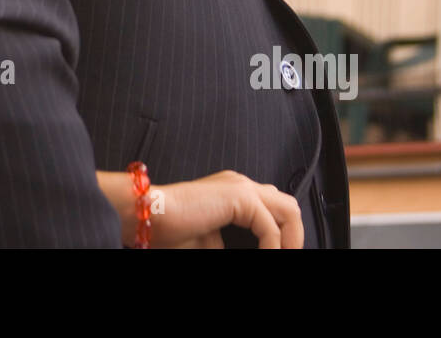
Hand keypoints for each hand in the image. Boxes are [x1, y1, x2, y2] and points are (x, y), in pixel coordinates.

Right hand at [153, 170, 302, 247]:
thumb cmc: (167, 230)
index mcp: (231, 193)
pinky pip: (270, 226)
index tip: (276, 255)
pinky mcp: (239, 196)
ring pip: (289, 211)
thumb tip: (256, 252)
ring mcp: (240, 187)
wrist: (147, 215)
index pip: (272, 208)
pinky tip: (265, 256)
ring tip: (282, 257)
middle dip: (293, 236)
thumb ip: (232, 245)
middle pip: (287, 206)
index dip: (282, 235)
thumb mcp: (210, 243)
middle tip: (287, 257)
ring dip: (290, 239)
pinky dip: (273, 246)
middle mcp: (239, 184)